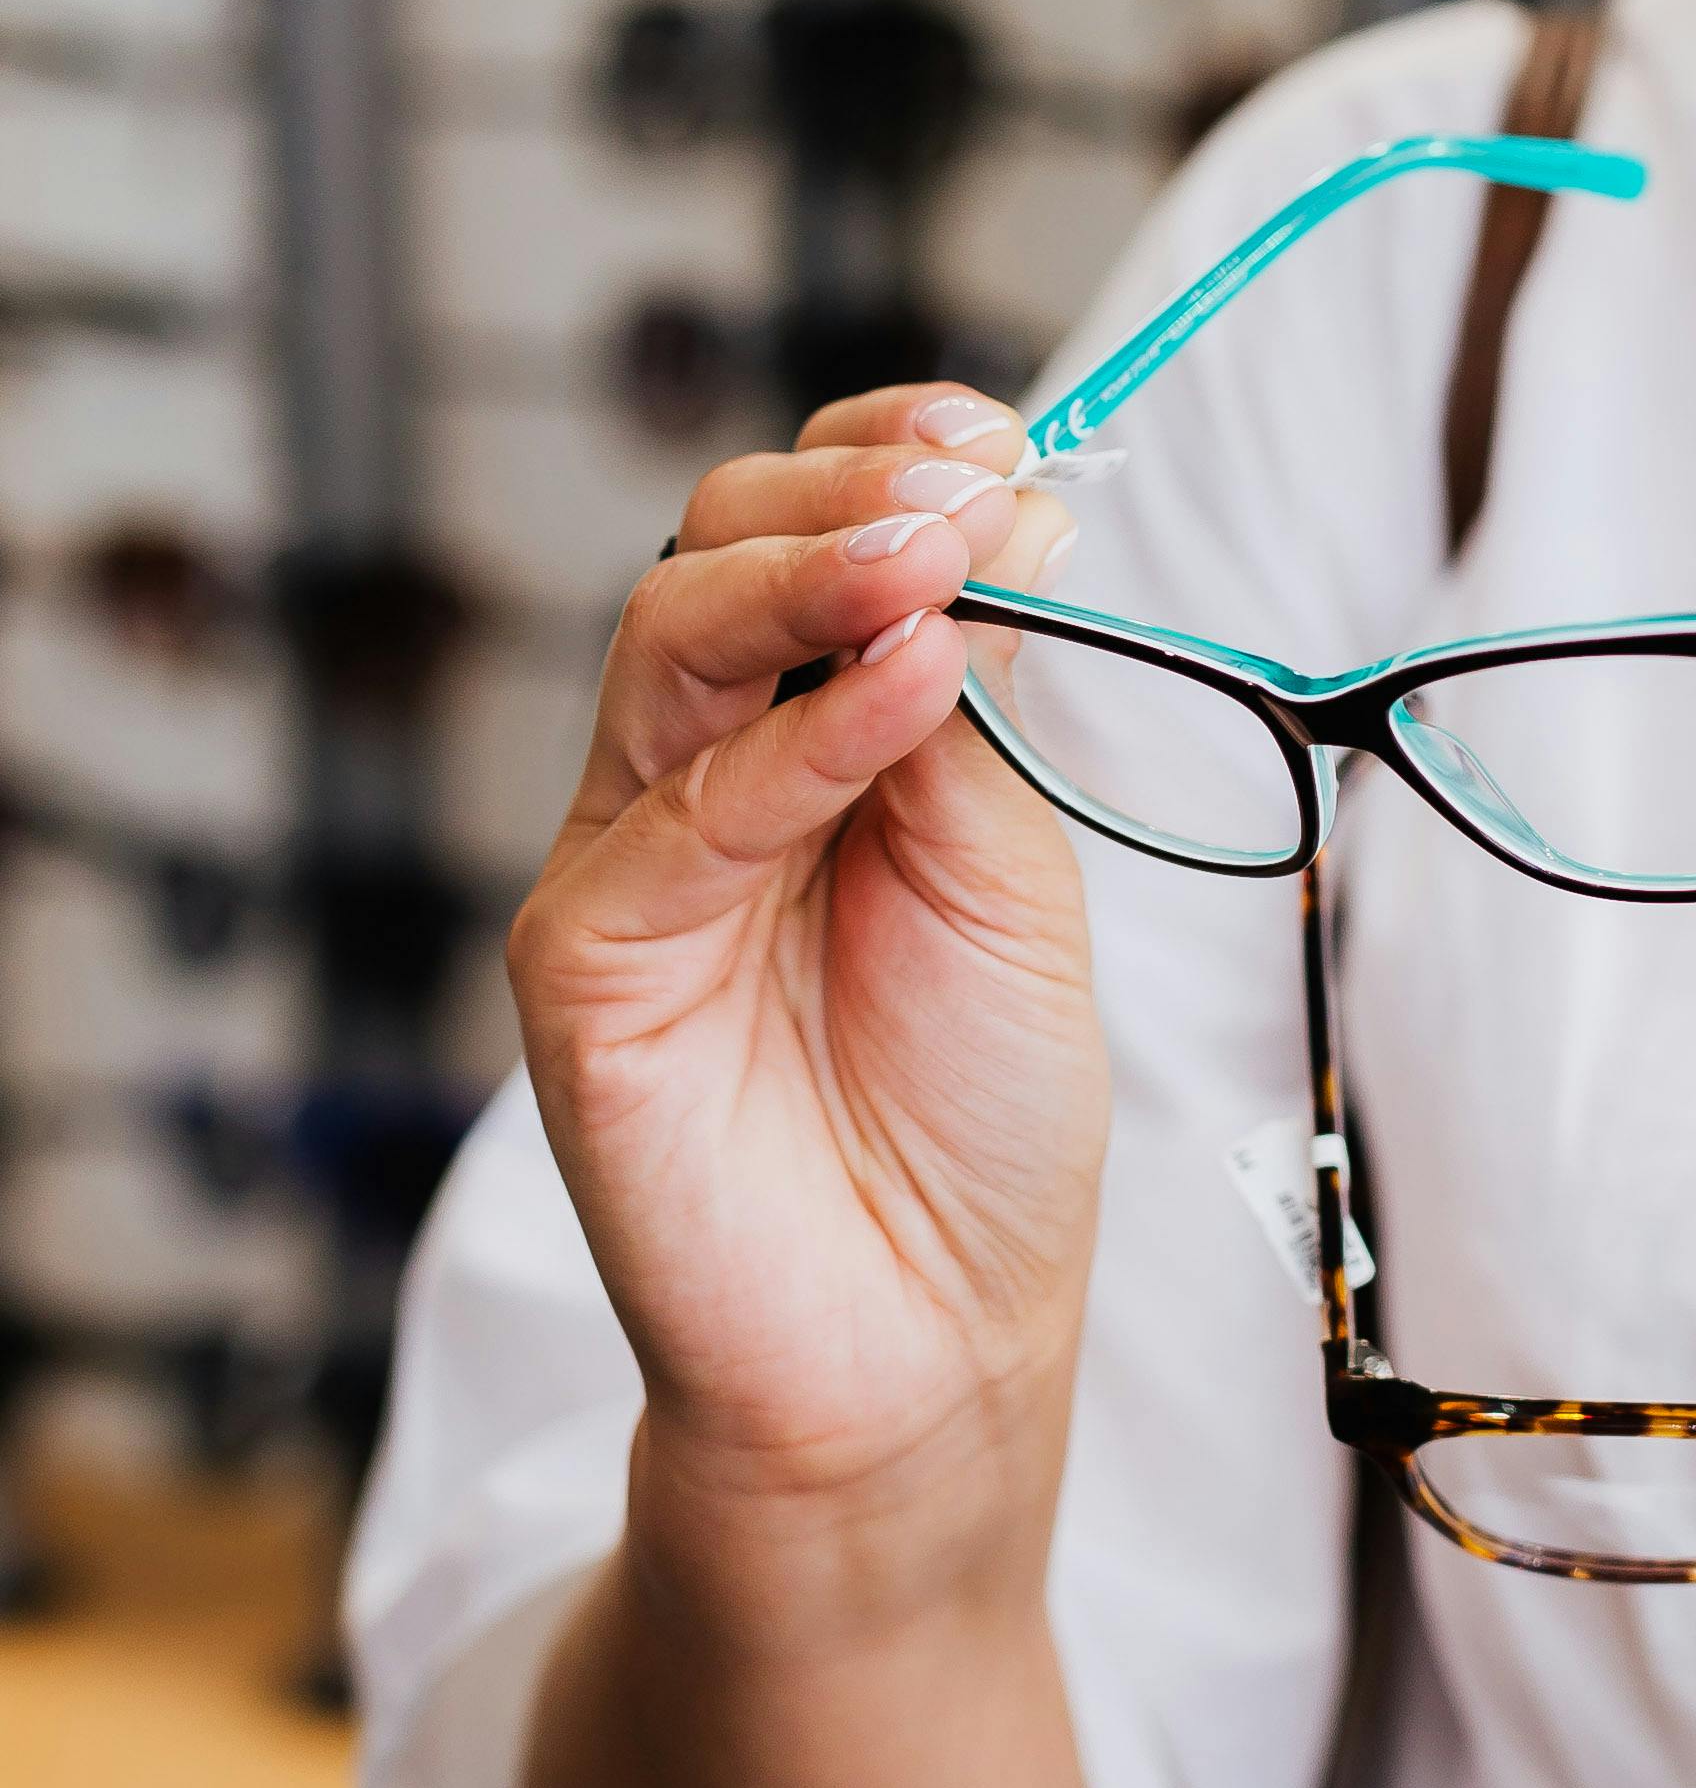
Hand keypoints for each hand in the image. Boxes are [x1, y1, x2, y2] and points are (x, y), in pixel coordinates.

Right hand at [507, 382, 1107, 1599]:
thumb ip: (986, 711)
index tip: (998, 435)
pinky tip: (910, 683)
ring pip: (669, 641)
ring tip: (940, 552)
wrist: (929, 1352)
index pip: (807, 535)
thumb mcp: (1016, 872)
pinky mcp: (586, 969)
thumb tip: (1007, 513)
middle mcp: (695, 779)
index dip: (887, 459)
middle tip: (972, 487)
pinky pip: (680, 816)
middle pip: (716, 555)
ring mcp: (628, 867)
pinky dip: (803, 736)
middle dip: (848, 497)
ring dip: (816, 573)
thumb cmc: (974, 1124)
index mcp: (803, 739)